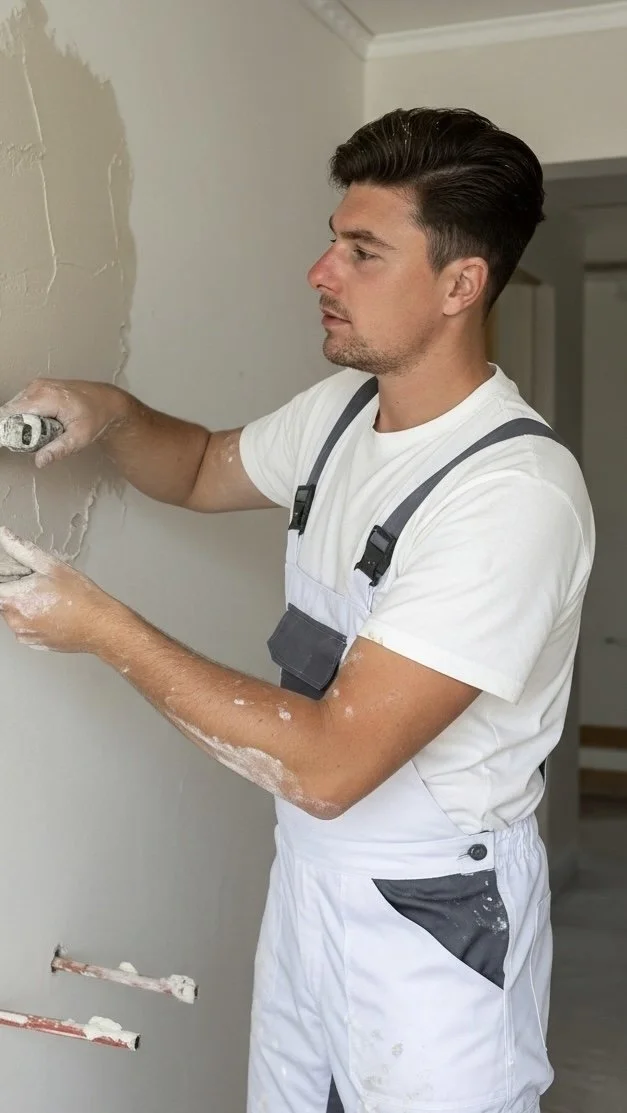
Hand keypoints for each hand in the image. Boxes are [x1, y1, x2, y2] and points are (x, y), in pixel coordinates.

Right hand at [0, 378, 129, 468]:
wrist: (106, 401)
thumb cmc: (95, 418)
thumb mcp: (79, 438)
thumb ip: (58, 449)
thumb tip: (39, 461)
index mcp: (45, 397)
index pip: (12, 413)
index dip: (9, 430)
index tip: (16, 443)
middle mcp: (37, 387)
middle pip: (11, 411)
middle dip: (17, 429)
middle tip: (35, 441)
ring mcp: (36, 385)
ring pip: (15, 408)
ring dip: (22, 423)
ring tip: (44, 431)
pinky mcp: (37, 387)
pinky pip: (22, 403)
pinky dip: (27, 415)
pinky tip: (42, 423)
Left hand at [0, 529, 114, 652]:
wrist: (101, 627)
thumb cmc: (81, 598)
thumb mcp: (52, 566)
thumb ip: (22, 550)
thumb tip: (5, 536)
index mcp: (14, 600)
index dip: (4, 578)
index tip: (17, 577)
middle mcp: (15, 621)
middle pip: (3, 599)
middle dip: (16, 589)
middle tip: (39, 583)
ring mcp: (25, 635)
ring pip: (14, 613)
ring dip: (25, 603)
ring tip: (50, 598)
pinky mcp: (35, 643)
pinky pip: (26, 627)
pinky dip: (34, 618)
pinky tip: (53, 612)